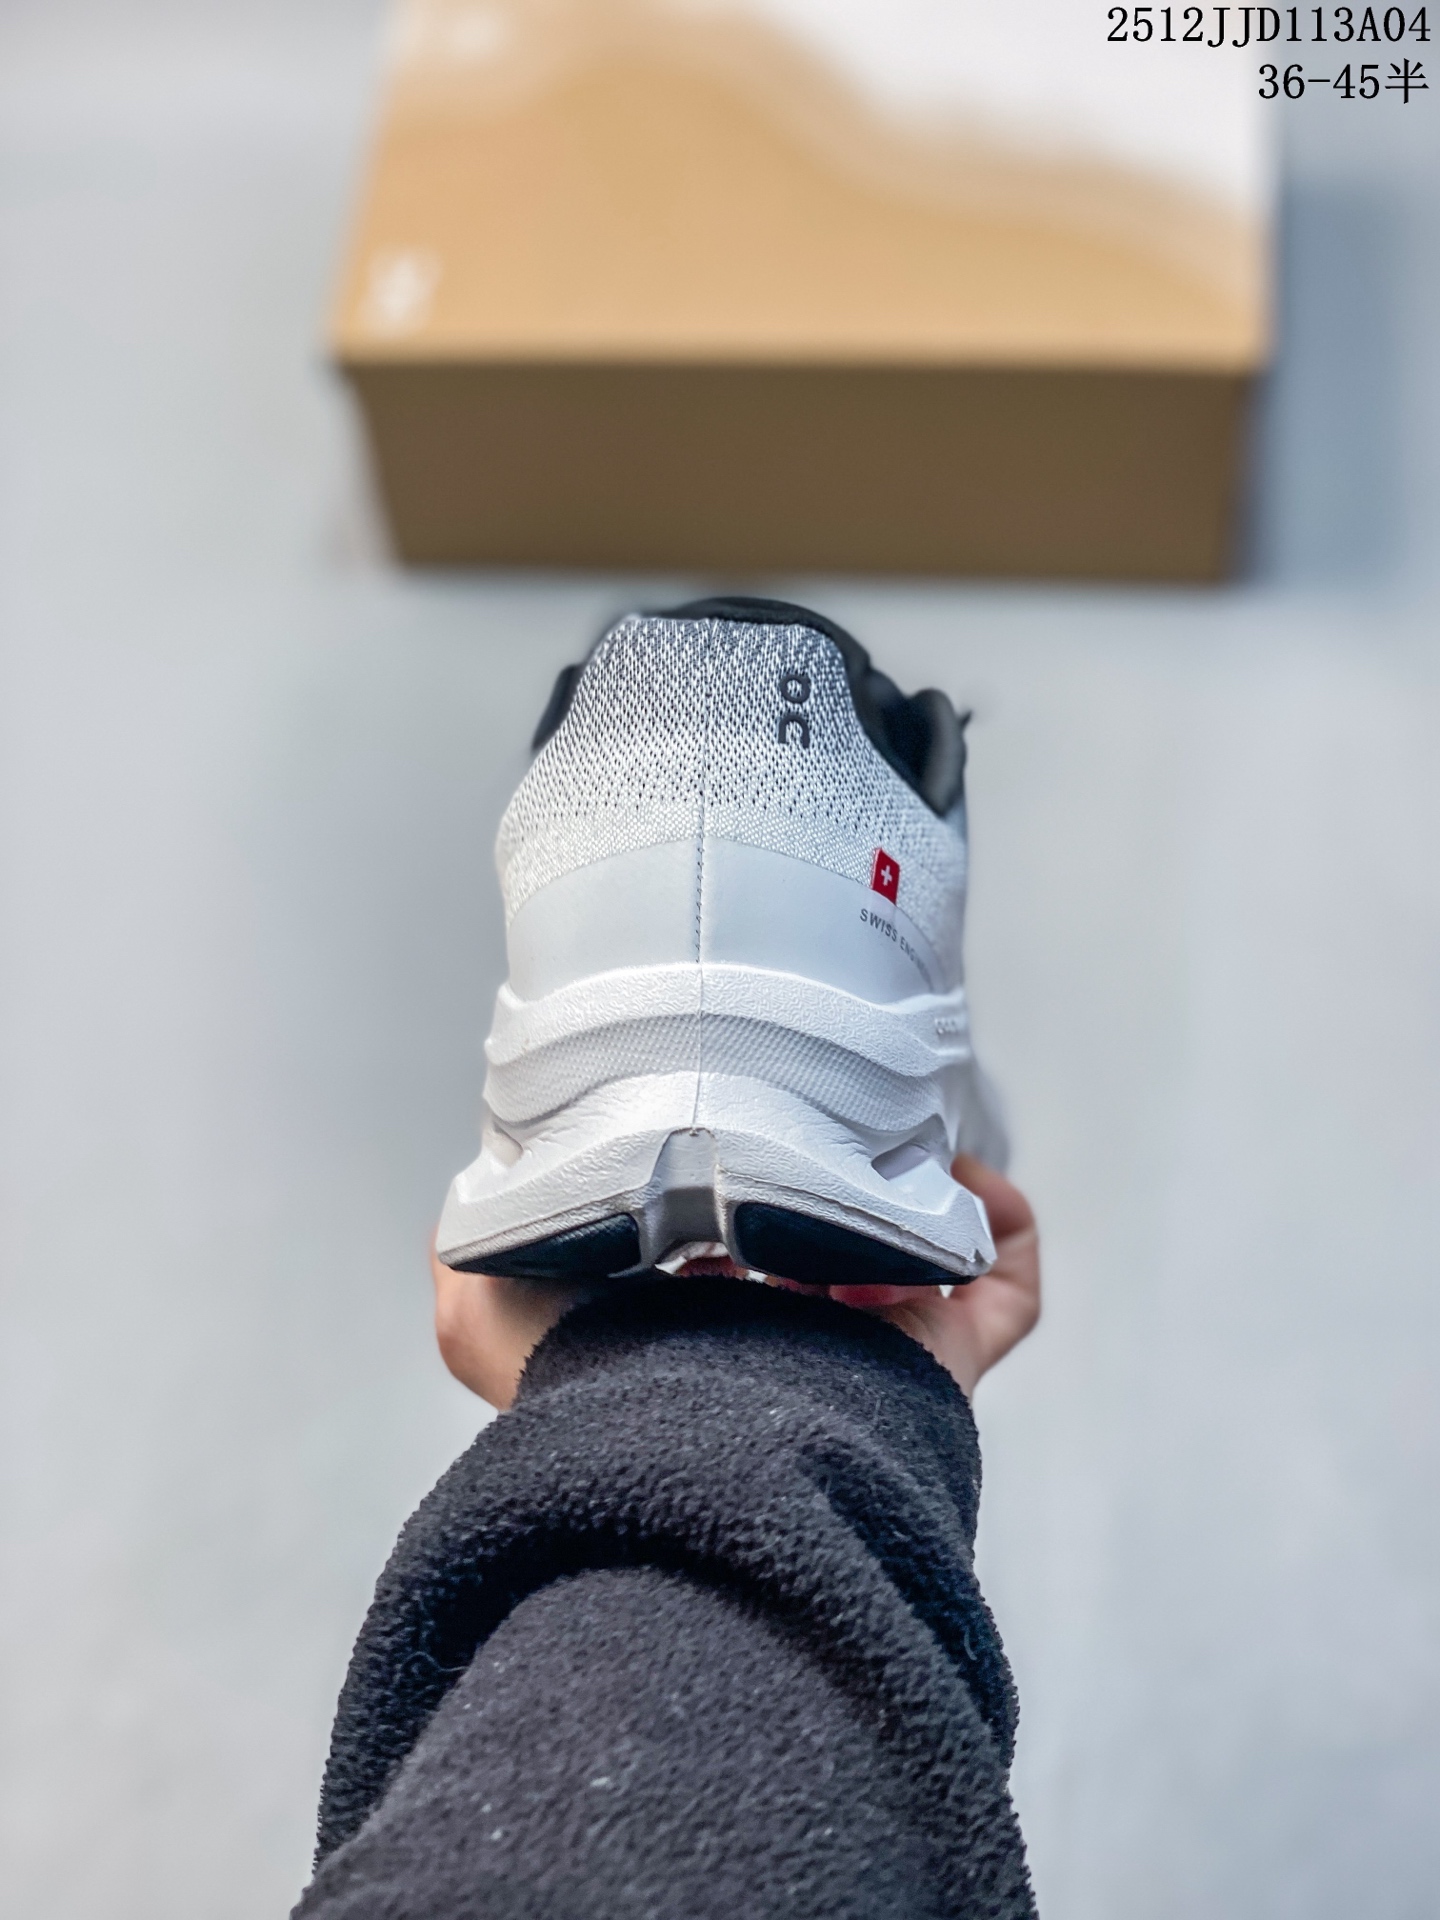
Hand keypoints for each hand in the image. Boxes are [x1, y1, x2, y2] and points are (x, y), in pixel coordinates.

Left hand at [432, 1156, 1038, 1410]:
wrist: (701, 1448)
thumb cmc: (595, 1382)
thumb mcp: (483, 1312)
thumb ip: (469, 1255)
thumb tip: (477, 1202)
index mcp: (688, 1333)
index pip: (719, 1255)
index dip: (725, 1190)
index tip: (727, 1129)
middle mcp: (782, 1346)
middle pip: (826, 1252)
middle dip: (827, 1184)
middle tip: (824, 1122)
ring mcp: (868, 1354)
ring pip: (913, 1262)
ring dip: (907, 1192)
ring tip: (887, 1132)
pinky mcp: (942, 1360)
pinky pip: (1002, 1290)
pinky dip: (1000, 1226)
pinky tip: (964, 1176)